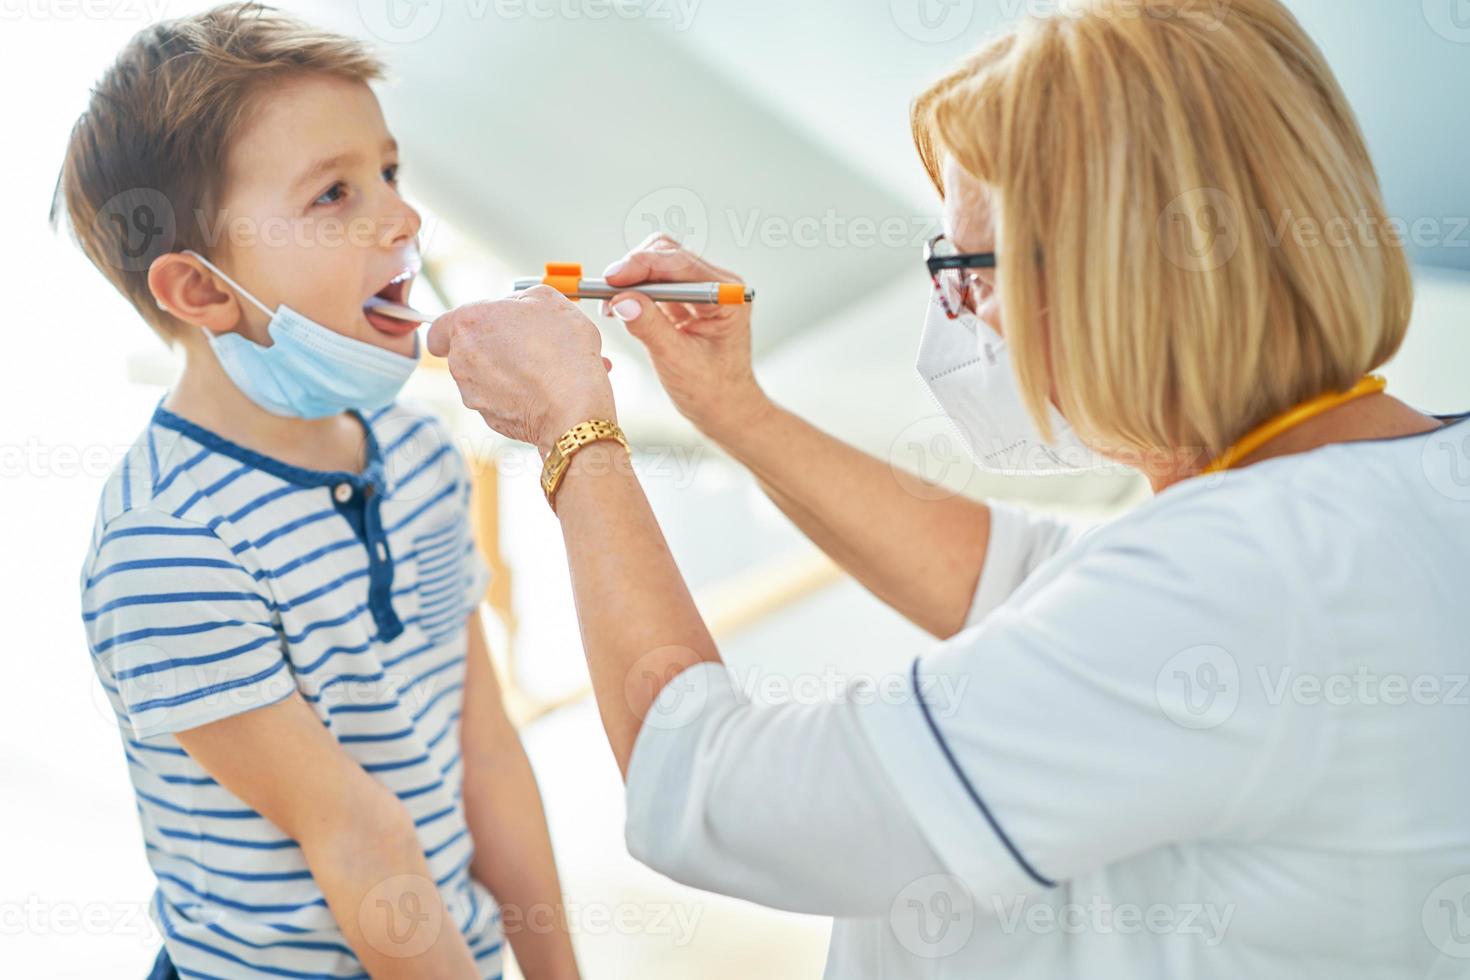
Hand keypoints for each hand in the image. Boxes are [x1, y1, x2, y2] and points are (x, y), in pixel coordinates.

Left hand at [427, 286, 615, 455]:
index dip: (458, 329)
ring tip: (543, 368)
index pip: (439, 329)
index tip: (478, 331)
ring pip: (484, 379)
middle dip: (492, 349)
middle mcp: (462, 360)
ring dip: (508, 372)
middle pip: (466, 353)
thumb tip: (518, 307)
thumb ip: (522, 299)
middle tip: (526, 345)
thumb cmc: (562, 350)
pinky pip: (500, 401)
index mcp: (469, 324)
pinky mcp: (490, 418)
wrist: (573, 405)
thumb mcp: (549, 300)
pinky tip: (544, 389)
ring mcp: (473, 392)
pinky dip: (517, 396)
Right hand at [600, 234, 769, 441]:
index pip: (680, 264)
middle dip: (633, 269)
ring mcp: (700, 290)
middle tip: (605, 292)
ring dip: (630, 279)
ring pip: (657, 264)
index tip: (611, 278)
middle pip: (667, 254)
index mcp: (726, 295)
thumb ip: (650, 327)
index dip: (642, 265)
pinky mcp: (685, 300)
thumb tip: (621, 300)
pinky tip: (617, 308)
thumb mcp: (676, 361)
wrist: (725, 409)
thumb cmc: (711, 391)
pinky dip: (633, 291)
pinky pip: (654, 283)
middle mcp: (716, 285)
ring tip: (609, 304)